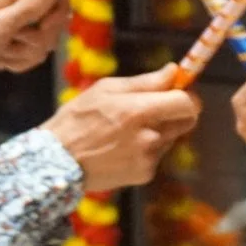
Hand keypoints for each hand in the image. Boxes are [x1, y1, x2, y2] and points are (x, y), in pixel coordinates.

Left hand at [0, 0, 68, 82]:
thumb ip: (28, 7)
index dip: (58, 9)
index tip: (46, 27)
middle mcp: (20, 1)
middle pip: (55, 17)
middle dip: (39, 38)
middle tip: (15, 42)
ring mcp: (19, 21)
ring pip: (45, 39)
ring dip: (26, 53)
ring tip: (2, 53)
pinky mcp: (17, 39)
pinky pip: (35, 52)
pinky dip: (21, 61)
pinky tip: (1, 60)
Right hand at [44, 67, 201, 189]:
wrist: (58, 162)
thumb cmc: (77, 119)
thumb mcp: (106, 90)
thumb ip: (145, 82)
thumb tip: (173, 71)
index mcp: (138, 111)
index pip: (187, 103)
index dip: (188, 95)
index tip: (178, 91)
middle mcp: (148, 137)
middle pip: (187, 121)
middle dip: (176, 112)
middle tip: (154, 108)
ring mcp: (148, 158)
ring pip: (171, 137)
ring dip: (159, 130)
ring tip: (127, 131)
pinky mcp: (145, 174)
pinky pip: (157, 154)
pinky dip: (147, 149)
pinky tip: (122, 148)